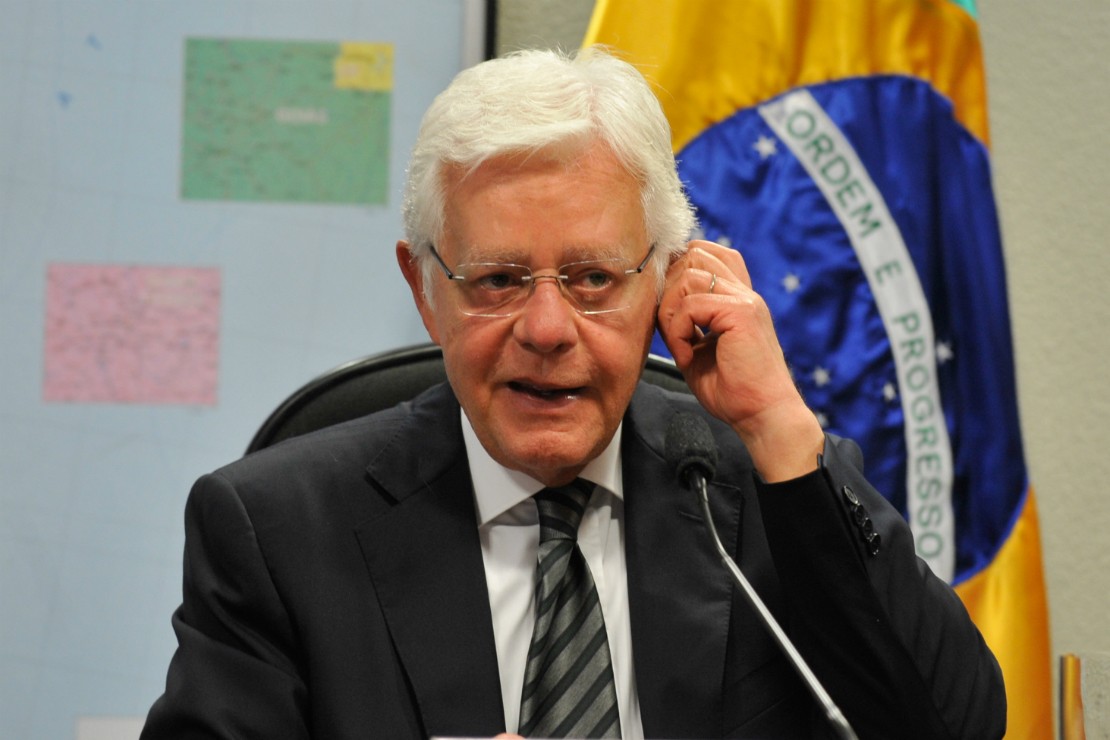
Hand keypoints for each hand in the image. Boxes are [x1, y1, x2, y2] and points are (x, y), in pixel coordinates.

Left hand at [656, 240, 823, 480]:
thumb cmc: (733, 390)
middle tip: (670, 329)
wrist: (763, 416)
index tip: (668, 309)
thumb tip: (654, 301)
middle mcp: (744, 292)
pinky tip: (687, 356)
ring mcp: (745, 299)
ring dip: (671, 311)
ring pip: (688, 274)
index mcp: (738, 297)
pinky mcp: (741, 312)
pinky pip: (691, 304)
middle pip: (694, 253)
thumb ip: (683, 321)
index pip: (706, 253)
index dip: (678, 270)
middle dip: (668, 288)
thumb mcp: (699, 348)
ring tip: (680, 345)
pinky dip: (678, 331)